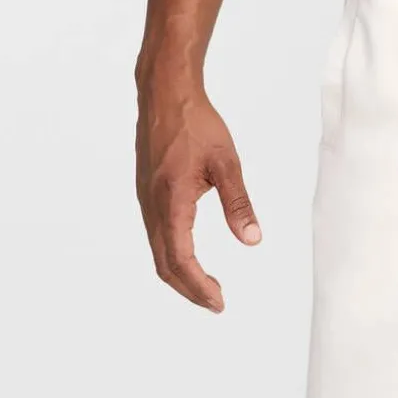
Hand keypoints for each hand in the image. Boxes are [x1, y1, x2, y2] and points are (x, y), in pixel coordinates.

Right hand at [135, 78, 259, 311]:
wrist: (164, 93)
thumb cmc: (196, 123)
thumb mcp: (226, 163)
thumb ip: (238, 204)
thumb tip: (252, 240)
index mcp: (171, 200)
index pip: (181, 258)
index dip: (198, 286)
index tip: (219, 302)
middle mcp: (152, 205)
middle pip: (165, 264)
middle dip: (190, 289)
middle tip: (217, 303)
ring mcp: (146, 201)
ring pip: (158, 252)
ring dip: (181, 275)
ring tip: (207, 288)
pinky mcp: (147, 194)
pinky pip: (156, 236)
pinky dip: (173, 256)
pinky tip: (190, 258)